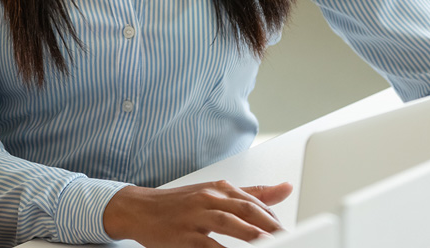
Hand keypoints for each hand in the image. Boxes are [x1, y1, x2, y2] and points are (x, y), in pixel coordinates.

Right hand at [103, 181, 292, 247]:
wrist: (140, 208)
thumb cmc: (179, 203)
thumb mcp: (214, 193)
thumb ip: (252, 193)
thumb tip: (285, 188)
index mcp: (219, 188)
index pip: (254, 202)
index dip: (273, 217)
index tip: (289, 231)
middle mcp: (208, 198)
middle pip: (246, 209)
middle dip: (270, 225)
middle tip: (287, 237)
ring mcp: (195, 216)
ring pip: (229, 223)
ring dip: (252, 235)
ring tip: (270, 244)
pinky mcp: (184, 235)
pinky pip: (208, 245)